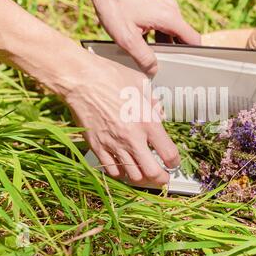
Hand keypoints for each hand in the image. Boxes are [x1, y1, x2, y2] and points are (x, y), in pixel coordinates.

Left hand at [62, 0, 200, 75]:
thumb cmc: (114, 7)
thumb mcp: (127, 39)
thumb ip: (143, 57)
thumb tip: (154, 69)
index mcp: (169, 17)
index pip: (193, 39)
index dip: (193, 55)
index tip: (189, 67)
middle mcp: (171, 9)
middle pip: (183, 36)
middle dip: (176, 52)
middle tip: (166, 66)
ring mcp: (164, 5)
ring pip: (172, 31)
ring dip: (164, 44)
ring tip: (151, 56)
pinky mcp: (156, 4)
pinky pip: (164, 25)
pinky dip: (158, 36)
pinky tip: (144, 44)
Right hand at [63, 51, 179, 185]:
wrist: (81, 81)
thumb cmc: (110, 78)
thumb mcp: (140, 83)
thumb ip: (153, 102)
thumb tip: (158, 112)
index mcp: (148, 122)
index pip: (169, 153)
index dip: (175, 162)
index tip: (173, 162)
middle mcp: (133, 138)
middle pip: (153, 172)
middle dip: (161, 178)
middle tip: (162, 176)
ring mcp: (114, 145)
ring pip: (133, 176)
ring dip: (141, 177)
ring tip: (144, 173)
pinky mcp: (97, 147)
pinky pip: (111, 171)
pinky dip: (120, 173)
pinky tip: (123, 167)